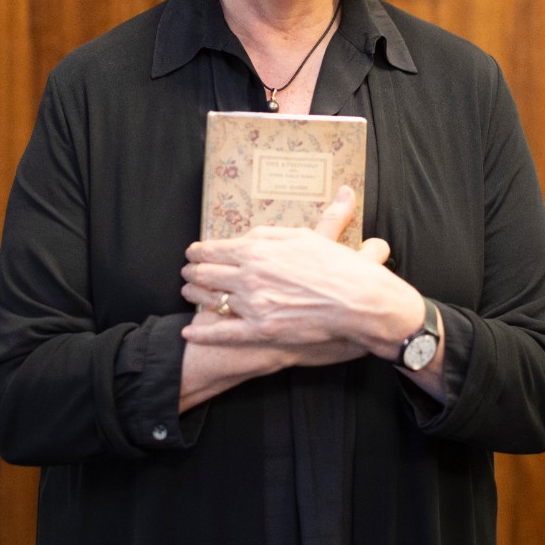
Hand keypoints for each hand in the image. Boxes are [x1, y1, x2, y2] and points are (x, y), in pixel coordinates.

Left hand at [180, 186, 406, 354]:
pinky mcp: (262, 330)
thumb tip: (291, 212)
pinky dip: (203, 332)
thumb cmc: (337, 266)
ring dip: (195, 295)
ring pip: (212, 299)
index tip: (193, 252)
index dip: (200, 251)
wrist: (357, 298)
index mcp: (259, 249)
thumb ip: (282, 228)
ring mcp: (254, 303)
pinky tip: (189, 331)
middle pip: (208, 273)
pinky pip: (224, 332)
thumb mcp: (310, 236)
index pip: (216, 249)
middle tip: (186, 271)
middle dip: (193, 272)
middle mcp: (250, 274)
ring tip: (187, 292)